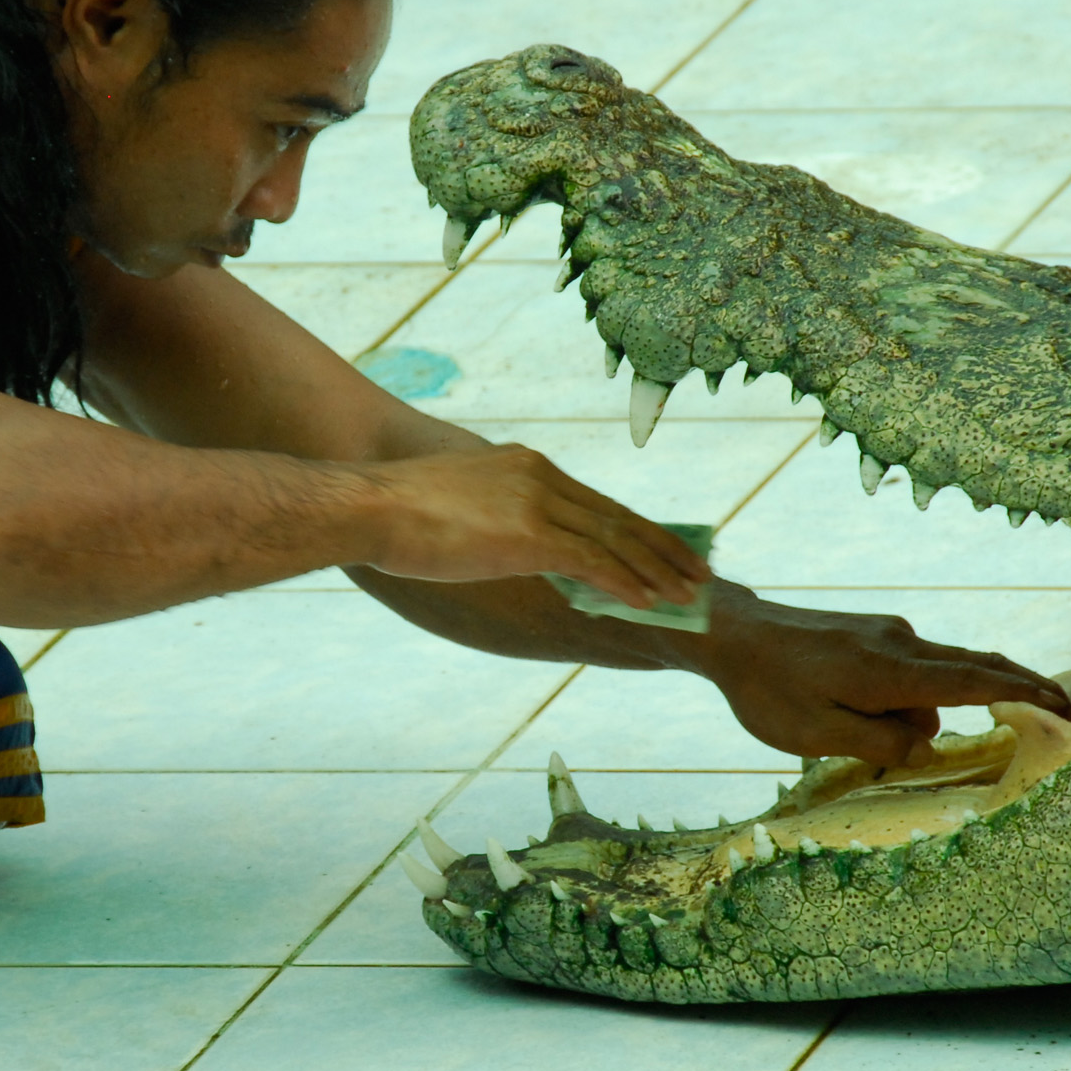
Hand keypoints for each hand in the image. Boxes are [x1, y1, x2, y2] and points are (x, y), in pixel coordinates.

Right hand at [354, 444, 709, 612]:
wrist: (370, 506)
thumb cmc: (399, 515)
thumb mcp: (460, 508)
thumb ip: (498, 522)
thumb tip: (515, 549)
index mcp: (526, 467)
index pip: (597, 502)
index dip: (637, 529)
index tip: (667, 548)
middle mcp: (541, 478)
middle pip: (618, 516)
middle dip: (663, 547)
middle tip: (699, 572)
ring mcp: (538, 504)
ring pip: (615, 539)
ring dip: (657, 570)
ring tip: (689, 595)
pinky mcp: (529, 535)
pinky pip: (592, 562)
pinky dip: (625, 583)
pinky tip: (649, 604)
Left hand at [688, 587, 1070, 766]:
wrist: (732, 634)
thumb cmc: (769, 691)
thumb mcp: (820, 735)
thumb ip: (881, 741)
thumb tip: (928, 742)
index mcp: (891, 670)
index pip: (975, 680)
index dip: (1026, 692)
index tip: (1069, 701)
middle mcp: (900, 643)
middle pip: (973, 667)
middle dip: (1015, 688)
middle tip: (1062, 708)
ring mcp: (888, 633)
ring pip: (931, 679)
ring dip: (921, 712)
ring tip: (850, 730)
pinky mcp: (873, 633)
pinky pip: (908, 671)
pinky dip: (905, 697)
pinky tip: (854, 714)